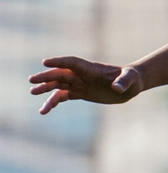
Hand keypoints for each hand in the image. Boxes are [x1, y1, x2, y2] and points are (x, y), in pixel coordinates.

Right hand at [28, 56, 145, 113]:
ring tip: (33, 92)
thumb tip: (117, 88)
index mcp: (91, 68)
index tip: (45, 62)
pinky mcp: (80, 93)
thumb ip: (123, 82)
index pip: (72, 62)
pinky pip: (63, 97)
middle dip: (47, 76)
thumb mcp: (130, 79)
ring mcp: (79, 84)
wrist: (131, 85)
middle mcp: (82, 75)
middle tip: (32, 80)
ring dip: (45, 89)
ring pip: (58, 85)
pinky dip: (53, 102)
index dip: (59, 62)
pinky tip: (44, 111)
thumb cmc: (131, 78)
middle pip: (61, 74)